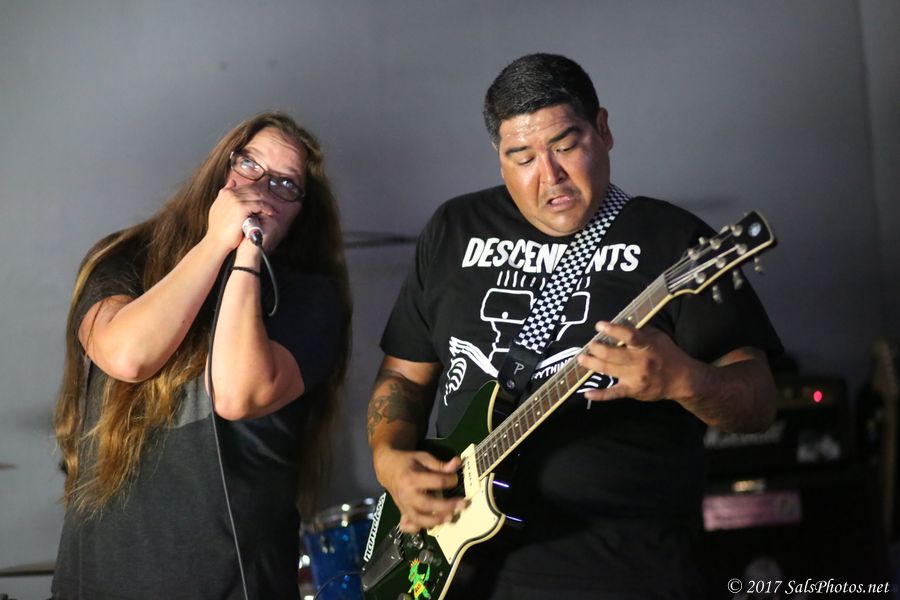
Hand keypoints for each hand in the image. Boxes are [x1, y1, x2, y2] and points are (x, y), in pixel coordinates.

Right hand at [206, 180, 275, 251]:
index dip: (257, 190)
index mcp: (225, 193)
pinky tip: (270, 212)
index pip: (245, 186)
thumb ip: (224, 195)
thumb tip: (232, 182)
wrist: (216, 241)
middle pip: (253, 189)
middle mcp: (230, 194)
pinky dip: (266, 208)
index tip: (265, 195)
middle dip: (264, 195)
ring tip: (271, 208)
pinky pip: (259, 204)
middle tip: (272, 201)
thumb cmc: (218, 229)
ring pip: (257, 196)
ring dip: (266, 201)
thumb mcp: (218, 208)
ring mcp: (235, 200)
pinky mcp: (241, 207)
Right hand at [374, 447, 466, 532]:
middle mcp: (407, 495)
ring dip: (435, 520)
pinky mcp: (402, 512)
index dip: (450, 480)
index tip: (456, 479)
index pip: (435, 482)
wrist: (387, 468)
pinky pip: (408, 526)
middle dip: (446, 506)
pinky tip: (429, 526)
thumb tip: (457, 463)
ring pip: (419, 519)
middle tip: (462, 504)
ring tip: (450, 517)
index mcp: (411, 478)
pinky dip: (417, 529)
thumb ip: (439, 464)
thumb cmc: (407, 462)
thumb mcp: (422, 458)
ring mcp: (403, 505)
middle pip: (427, 505)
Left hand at [576, 321, 701, 403]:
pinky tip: (587, 393)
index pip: (629, 336)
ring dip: (592, 364)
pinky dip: (600, 395)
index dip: (613, 330)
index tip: (599, 325)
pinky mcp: (633, 391)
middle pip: (613, 354)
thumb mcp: (658, 337)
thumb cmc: (667, 354)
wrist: (682, 380)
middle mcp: (640, 361)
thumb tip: (621, 321)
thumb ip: (640, 330)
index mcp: (647, 346)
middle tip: (589, 345)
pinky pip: (614, 394)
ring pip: (609, 370)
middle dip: (596, 349)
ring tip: (581, 359)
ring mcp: (636, 378)